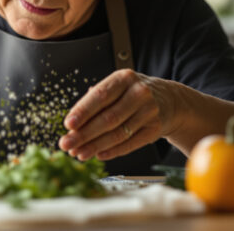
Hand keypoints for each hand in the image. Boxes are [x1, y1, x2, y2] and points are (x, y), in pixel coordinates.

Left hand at [58, 69, 180, 160]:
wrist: (168, 100)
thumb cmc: (132, 93)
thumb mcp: (116, 87)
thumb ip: (94, 101)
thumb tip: (72, 125)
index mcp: (124, 78)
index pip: (100, 96)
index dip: (82, 111)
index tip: (68, 124)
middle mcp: (139, 93)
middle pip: (108, 118)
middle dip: (84, 134)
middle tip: (66, 144)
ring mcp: (149, 111)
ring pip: (118, 133)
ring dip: (95, 146)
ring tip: (78, 153)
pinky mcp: (155, 129)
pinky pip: (131, 143)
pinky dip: (112, 151)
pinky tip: (98, 155)